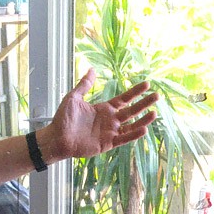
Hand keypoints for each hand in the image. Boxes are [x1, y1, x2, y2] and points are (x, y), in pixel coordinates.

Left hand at [41, 68, 157, 160]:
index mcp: (103, 109)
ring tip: (154, 113)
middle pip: (131, 110)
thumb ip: (84, 85)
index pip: (124, 99)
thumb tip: (91, 69)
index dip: (135, 92)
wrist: (56, 138)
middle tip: (157, 96)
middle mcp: (109, 120)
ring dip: (143, 120)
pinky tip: (143, 129)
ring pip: (131, 125)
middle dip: (144, 103)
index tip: (147, 84)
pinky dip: (133, 135)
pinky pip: (123, 138)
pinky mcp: (107, 143)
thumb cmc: (62, 119)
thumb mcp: (73, 98)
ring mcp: (109, 132)